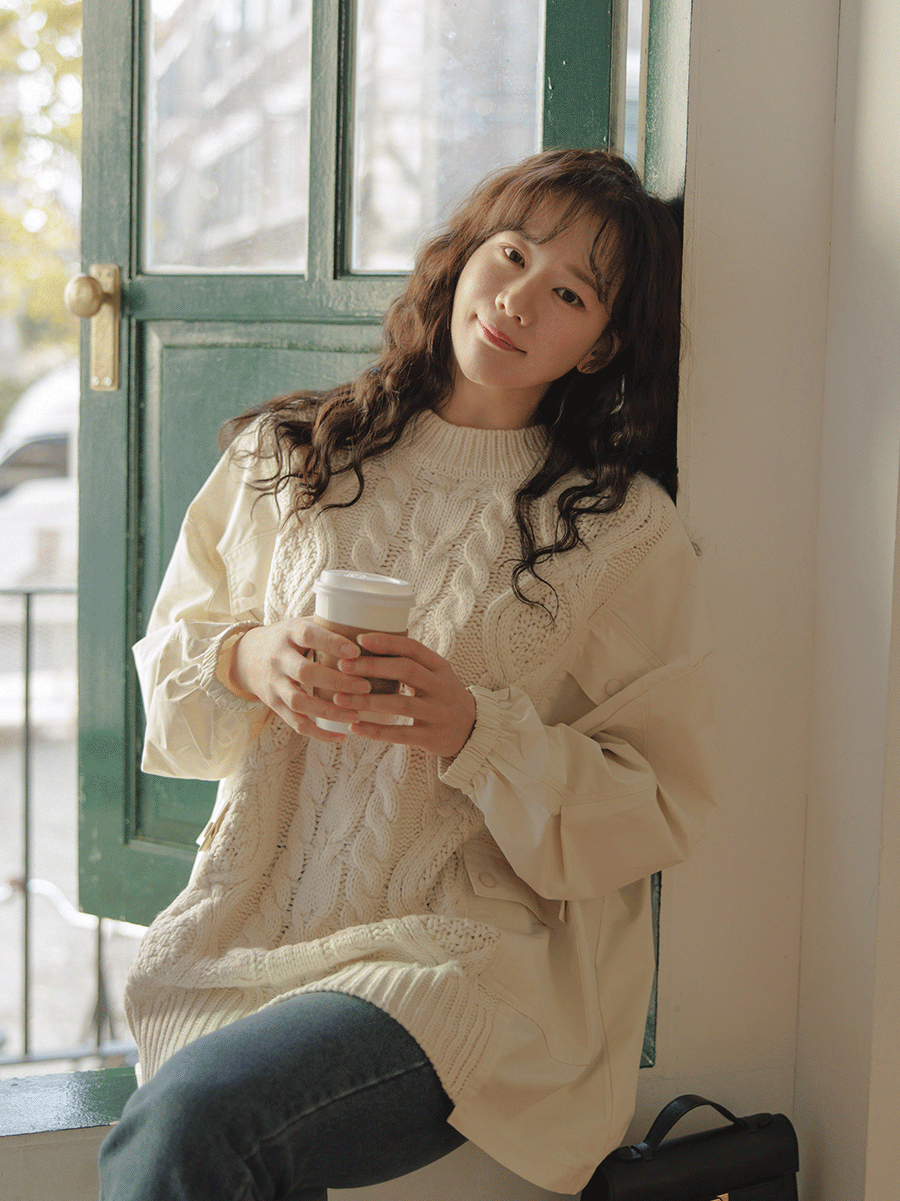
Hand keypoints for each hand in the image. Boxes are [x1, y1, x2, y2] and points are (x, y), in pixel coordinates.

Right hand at [230, 619, 372, 742]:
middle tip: (365, 686)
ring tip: (356, 715)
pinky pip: (296, 723)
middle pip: (305, 672)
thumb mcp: (299, 624)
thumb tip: (368, 630)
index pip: (308, 635)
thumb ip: (327, 626)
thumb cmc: (286, 639)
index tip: (356, 651)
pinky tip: (341, 736)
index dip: (331, 643)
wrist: (245, 657)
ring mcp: (274, 684)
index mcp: (288, 633)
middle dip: (336, 682)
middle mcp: (278, 659)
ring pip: (299, 702)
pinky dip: (318, 733)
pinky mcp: (274, 705)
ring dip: (329, 711)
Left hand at [331, 632, 476, 758]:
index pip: (413, 648)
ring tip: (340, 699)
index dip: (387, 643)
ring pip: (400, 704)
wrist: (473, 729)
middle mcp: (441, 687)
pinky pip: (401, 733)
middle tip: (343, 667)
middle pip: (406, 671)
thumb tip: (367, 644)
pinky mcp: (431, 736)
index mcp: (440, 667)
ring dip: (367, 701)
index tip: (360, 639)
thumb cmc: (442, 696)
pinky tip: (355, 728)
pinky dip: (376, 731)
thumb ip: (411, 662)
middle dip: (372, 667)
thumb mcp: (435, 674)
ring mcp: (437, 712)